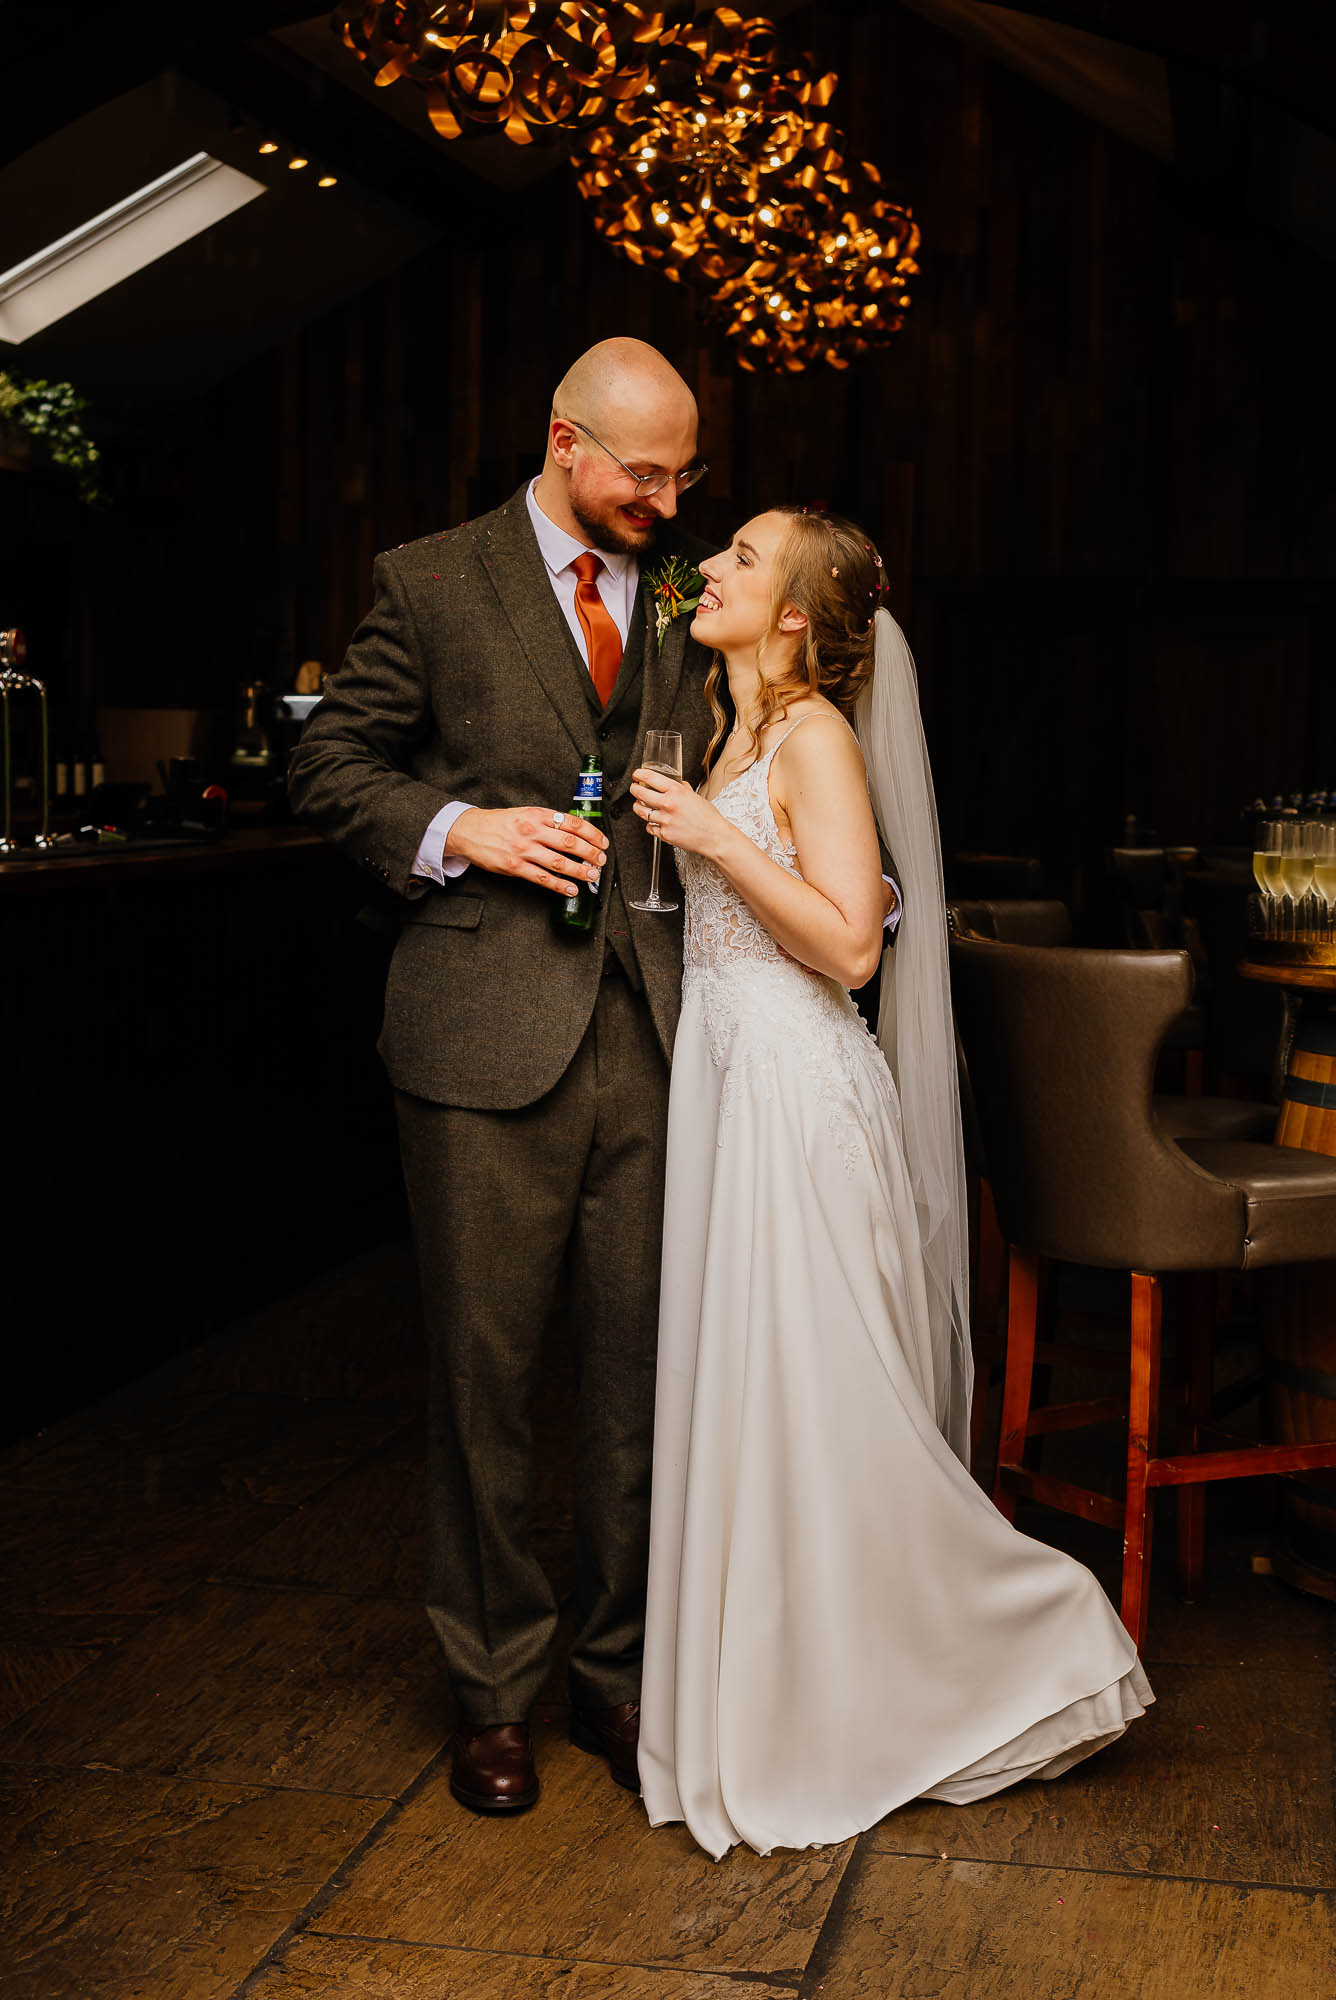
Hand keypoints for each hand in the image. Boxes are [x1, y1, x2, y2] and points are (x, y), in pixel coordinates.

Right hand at [446, 805, 607, 896]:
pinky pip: (542, 878)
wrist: (470, 831)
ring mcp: (523, 850)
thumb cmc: (500, 823)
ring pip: (558, 862)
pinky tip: (571, 889)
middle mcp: (532, 830)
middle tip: (602, 861)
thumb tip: (574, 831)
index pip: (572, 823)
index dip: (592, 834)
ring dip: (579, 871)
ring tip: (592, 876)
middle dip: (590, 853)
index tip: (603, 842)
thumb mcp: (525, 813)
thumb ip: (547, 821)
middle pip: (569, 842)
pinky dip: (559, 885)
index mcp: (537, 814)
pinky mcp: (514, 867)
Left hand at [630, 768, 723, 856]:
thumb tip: (678, 784)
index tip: (637, 775)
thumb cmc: (708, 817)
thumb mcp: (695, 796)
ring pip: (640, 811)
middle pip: (640, 793)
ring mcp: (664, 820)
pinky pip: (649, 827)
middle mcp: (668, 804)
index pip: (650, 778)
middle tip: (634, 788)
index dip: (639, 774)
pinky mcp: (663, 834)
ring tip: (640, 805)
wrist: (714, 837)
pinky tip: (654, 822)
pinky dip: (650, 824)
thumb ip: (683, 789)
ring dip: (638, 807)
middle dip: (634, 789)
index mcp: (676, 792)